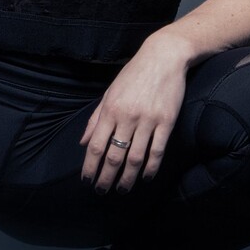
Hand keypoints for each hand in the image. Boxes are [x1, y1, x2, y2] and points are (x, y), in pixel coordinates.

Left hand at [78, 38, 189, 192]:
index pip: (95, 145)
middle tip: (102, 191)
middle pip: (114, 155)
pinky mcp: (166, 122)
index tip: (86, 180)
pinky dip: (151, 167)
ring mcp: (148, 120)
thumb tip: (83, 142)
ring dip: (127, 178)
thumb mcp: (109, 93)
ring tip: (122, 190)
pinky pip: (157, 151)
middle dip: (106, 177)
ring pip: (135, 157)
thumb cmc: (132, 75)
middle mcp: (127, 117)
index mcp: (110, 110)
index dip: (90, 166)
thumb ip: (96, 119)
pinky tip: (145, 177)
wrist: (163, 58)